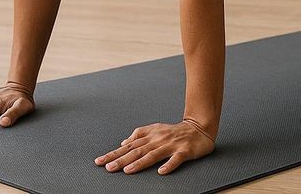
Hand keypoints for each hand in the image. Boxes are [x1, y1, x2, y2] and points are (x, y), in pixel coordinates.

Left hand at [95, 120, 215, 175]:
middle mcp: (159, 139)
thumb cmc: (176, 131)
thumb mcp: (156, 130)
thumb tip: (123, 142)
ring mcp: (172, 145)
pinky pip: (176, 159)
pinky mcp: (185, 151)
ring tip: (127, 170)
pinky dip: (169, 165)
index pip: (129, 146)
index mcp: (151, 135)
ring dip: (140, 163)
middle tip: (108, 167)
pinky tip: (161, 172)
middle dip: (121, 159)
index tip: (100, 161)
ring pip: (153, 154)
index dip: (114, 153)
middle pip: (137, 150)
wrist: (200, 127)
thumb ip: (139, 135)